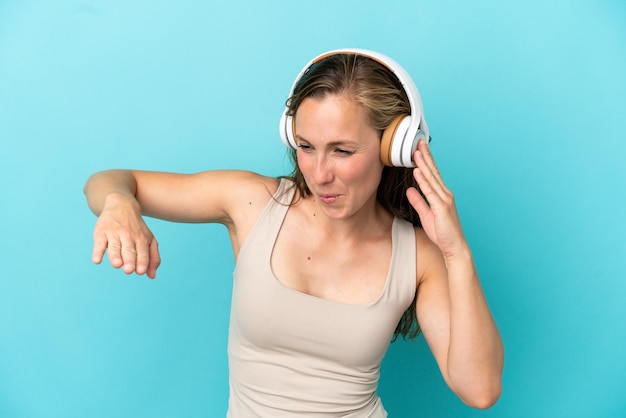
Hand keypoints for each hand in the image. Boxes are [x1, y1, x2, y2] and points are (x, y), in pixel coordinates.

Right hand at [91, 194, 160, 278]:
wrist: (121, 205)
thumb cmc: (137, 228)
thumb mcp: (149, 239)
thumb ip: (152, 257)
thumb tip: (152, 276)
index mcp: (141, 238)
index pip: (142, 252)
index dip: (142, 262)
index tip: (141, 271)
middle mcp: (128, 235)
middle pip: (129, 250)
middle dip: (130, 260)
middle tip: (129, 270)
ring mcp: (114, 233)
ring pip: (115, 246)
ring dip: (115, 256)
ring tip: (117, 265)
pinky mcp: (101, 232)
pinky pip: (99, 243)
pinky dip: (97, 251)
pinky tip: (96, 260)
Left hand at [406, 140, 467, 258]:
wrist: (454, 247)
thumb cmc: (442, 233)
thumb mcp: (426, 215)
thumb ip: (418, 201)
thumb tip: (410, 189)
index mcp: (441, 195)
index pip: (432, 174)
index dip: (426, 161)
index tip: (418, 149)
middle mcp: (444, 194)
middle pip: (433, 171)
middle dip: (425, 156)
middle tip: (418, 142)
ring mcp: (444, 200)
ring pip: (432, 178)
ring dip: (423, 164)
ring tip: (415, 152)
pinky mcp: (442, 208)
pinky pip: (430, 192)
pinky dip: (424, 180)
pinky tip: (418, 171)